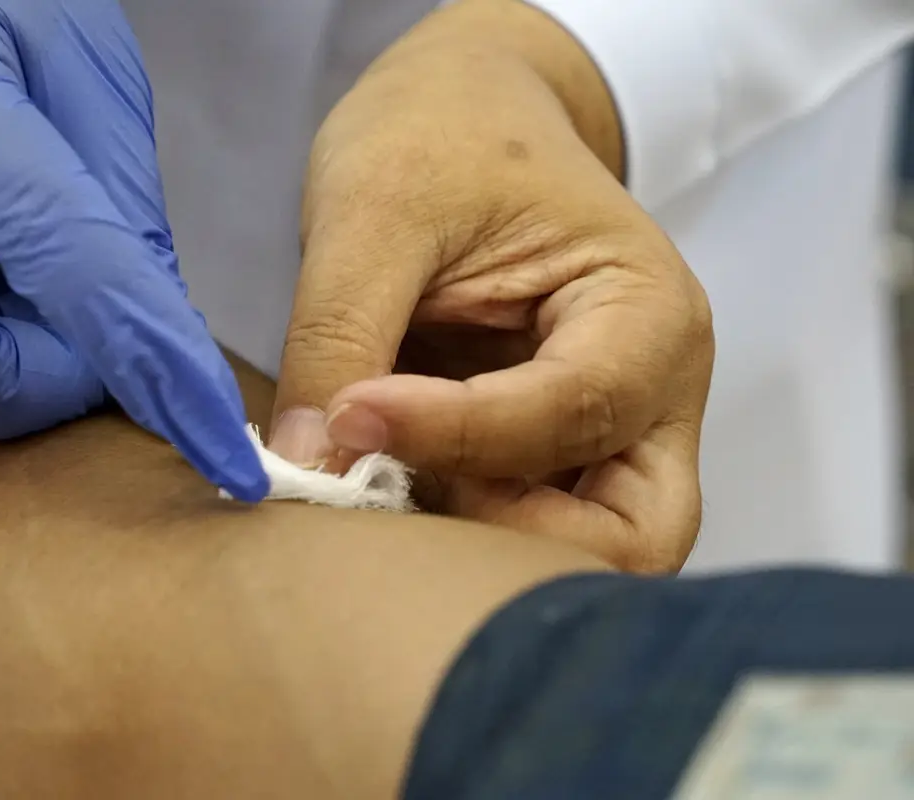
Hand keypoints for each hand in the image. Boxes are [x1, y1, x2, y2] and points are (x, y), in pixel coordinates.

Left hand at [270, 0, 712, 570]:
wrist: (462, 116)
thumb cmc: (438, 135)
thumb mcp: (376, 210)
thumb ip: (340, 333)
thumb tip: (302, 465)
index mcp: (646, 310)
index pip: (574, 410)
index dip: (453, 431)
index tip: (346, 416)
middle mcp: (651, 390)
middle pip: (632, 535)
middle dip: (511, 541)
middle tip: (395, 493)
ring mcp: (608, 431)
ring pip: (582, 547)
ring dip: (477, 542)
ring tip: (376, 482)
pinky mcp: (548, 452)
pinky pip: (522, 524)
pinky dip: (455, 525)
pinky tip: (383, 481)